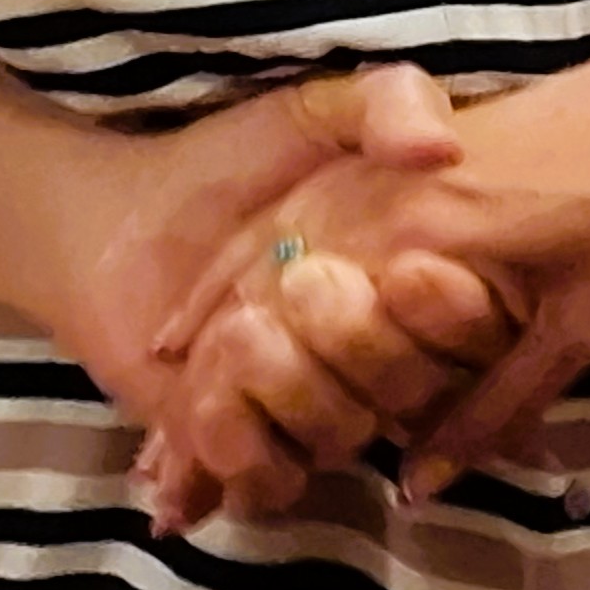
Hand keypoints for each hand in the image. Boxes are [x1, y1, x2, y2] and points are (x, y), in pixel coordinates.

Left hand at [34, 66, 520, 532]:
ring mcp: (309, 409)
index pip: (472, 329)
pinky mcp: (245, 449)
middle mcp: (376, 359)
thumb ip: (389, 103)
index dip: (448, 309)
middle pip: (407, 395)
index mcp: (417, 284)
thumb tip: (443, 150)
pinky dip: (235, 452)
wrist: (117, 219)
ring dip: (290, 394)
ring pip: (338, 442)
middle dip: (357, 344)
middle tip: (299, 285)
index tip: (409, 269)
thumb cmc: (228, 161)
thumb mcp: (317, 110)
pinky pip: (267, 485)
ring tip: (235, 336)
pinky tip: (196, 402)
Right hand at [165, 9, 589, 507]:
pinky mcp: (394, 150)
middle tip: (155, 461)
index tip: (192, 476)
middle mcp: (375, 197)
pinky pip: (295, 202)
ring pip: (260, 241)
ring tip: (161, 382)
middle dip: (202, 374)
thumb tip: (416, 485)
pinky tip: (230, 289)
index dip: (238, 406)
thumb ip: (495, 406)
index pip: (291, 332)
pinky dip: (245, 251)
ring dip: (206, 312)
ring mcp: (380, 165)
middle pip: (254, 289)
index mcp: (413, 242)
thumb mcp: (584, 329)